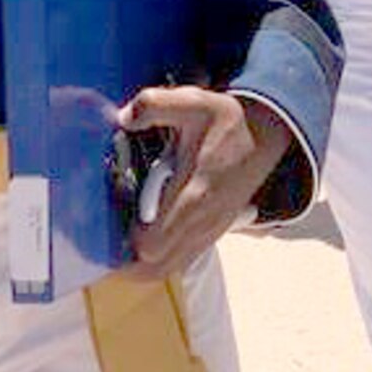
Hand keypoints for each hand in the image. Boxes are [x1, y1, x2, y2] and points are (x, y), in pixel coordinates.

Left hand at [119, 85, 289, 278]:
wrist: (263, 138)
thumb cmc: (225, 122)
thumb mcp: (194, 102)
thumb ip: (156, 104)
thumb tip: (124, 117)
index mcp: (194, 195)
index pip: (152, 243)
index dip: (126, 237)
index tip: (112, 216)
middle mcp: (202, 222)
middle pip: (153, 267)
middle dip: (125, 258)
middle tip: (108, 233)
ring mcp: (208, 233)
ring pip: (165, 270)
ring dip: (139, 262)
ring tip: (122, 235)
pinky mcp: (211, 235)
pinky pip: (179, 263)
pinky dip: (157, 259)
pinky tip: (144, 234)